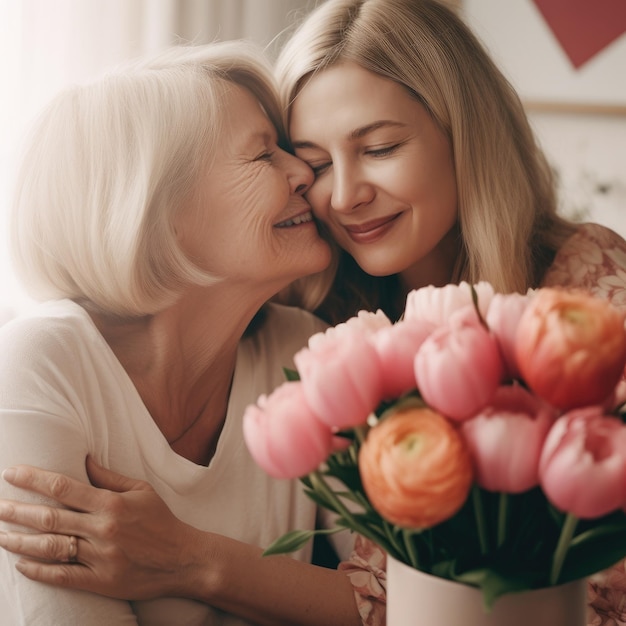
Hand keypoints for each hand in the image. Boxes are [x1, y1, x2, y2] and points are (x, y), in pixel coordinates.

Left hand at [0, 457, 203, 599]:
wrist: (183, 560)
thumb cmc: (162, 521)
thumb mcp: (141, 491)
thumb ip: (109, 477)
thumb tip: (83, 459)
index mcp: (111, 503)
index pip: (64, 487)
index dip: (34, 479)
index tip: (11, 473)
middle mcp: (103, 528)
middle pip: (50, 517)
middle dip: (17, 510)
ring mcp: (100, 557)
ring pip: (50, 548)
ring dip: (20, 541)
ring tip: (0, 535)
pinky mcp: (101, 581)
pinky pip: (62, 576)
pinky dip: (38, 571)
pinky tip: (20, 564)